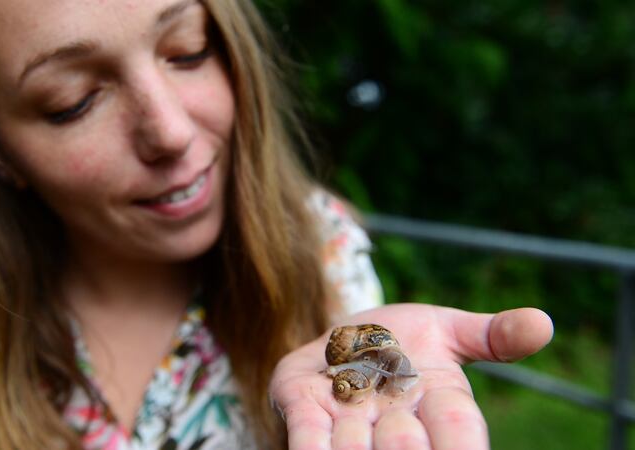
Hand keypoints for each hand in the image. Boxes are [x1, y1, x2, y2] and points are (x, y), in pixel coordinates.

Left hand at [269, 304, 552, 449]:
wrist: (342, 338)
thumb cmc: (404, 341)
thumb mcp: (448, 329)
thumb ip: (491, 335)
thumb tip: (543, 323)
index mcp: (437, 403)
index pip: (458, 429)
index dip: (462, 443)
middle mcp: (394, 421)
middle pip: (405, 443)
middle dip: (404, 446)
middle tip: (403, 438)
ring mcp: (347, 418)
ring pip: (355, 446)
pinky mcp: (304, 407)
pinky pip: (308, 436)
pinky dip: (311, 448)